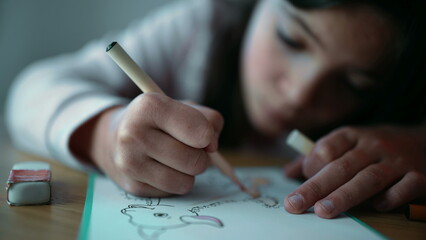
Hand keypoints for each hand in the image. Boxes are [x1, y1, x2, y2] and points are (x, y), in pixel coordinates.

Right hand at [74, 93, 223, 196]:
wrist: (115, 137)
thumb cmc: (159, 120)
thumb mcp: (182, 107)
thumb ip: (207, 119)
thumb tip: (212, 148)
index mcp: (149, 106)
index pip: (198, 130)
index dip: (209, 136)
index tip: (205, 136)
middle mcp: (134, 134)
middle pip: (195, 160)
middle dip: (201, 157)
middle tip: (190, 148)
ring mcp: (130, 163)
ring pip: (186, 181)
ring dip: (189, 173)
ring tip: (177, 158)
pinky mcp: (132, 186)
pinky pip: (173, 191)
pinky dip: (175, 182)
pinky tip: (162, 168)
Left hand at [283, 125, 425, 217]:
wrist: (422, 140)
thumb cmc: (373, 147)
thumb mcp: (347, 143)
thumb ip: (316, 158)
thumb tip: (287, 173)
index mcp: (352, 135)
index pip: (327, 148)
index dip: (310, 165)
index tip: (297, 181)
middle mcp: (373, 146)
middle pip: (341, 167)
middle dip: (315, 187)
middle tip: (295, 204)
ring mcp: (397, 161)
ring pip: (368, 179)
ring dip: (344, 196)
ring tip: (323, 211)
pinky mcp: (419, 176)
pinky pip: (404, 188)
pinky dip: (389, 198)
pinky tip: (375, 208)